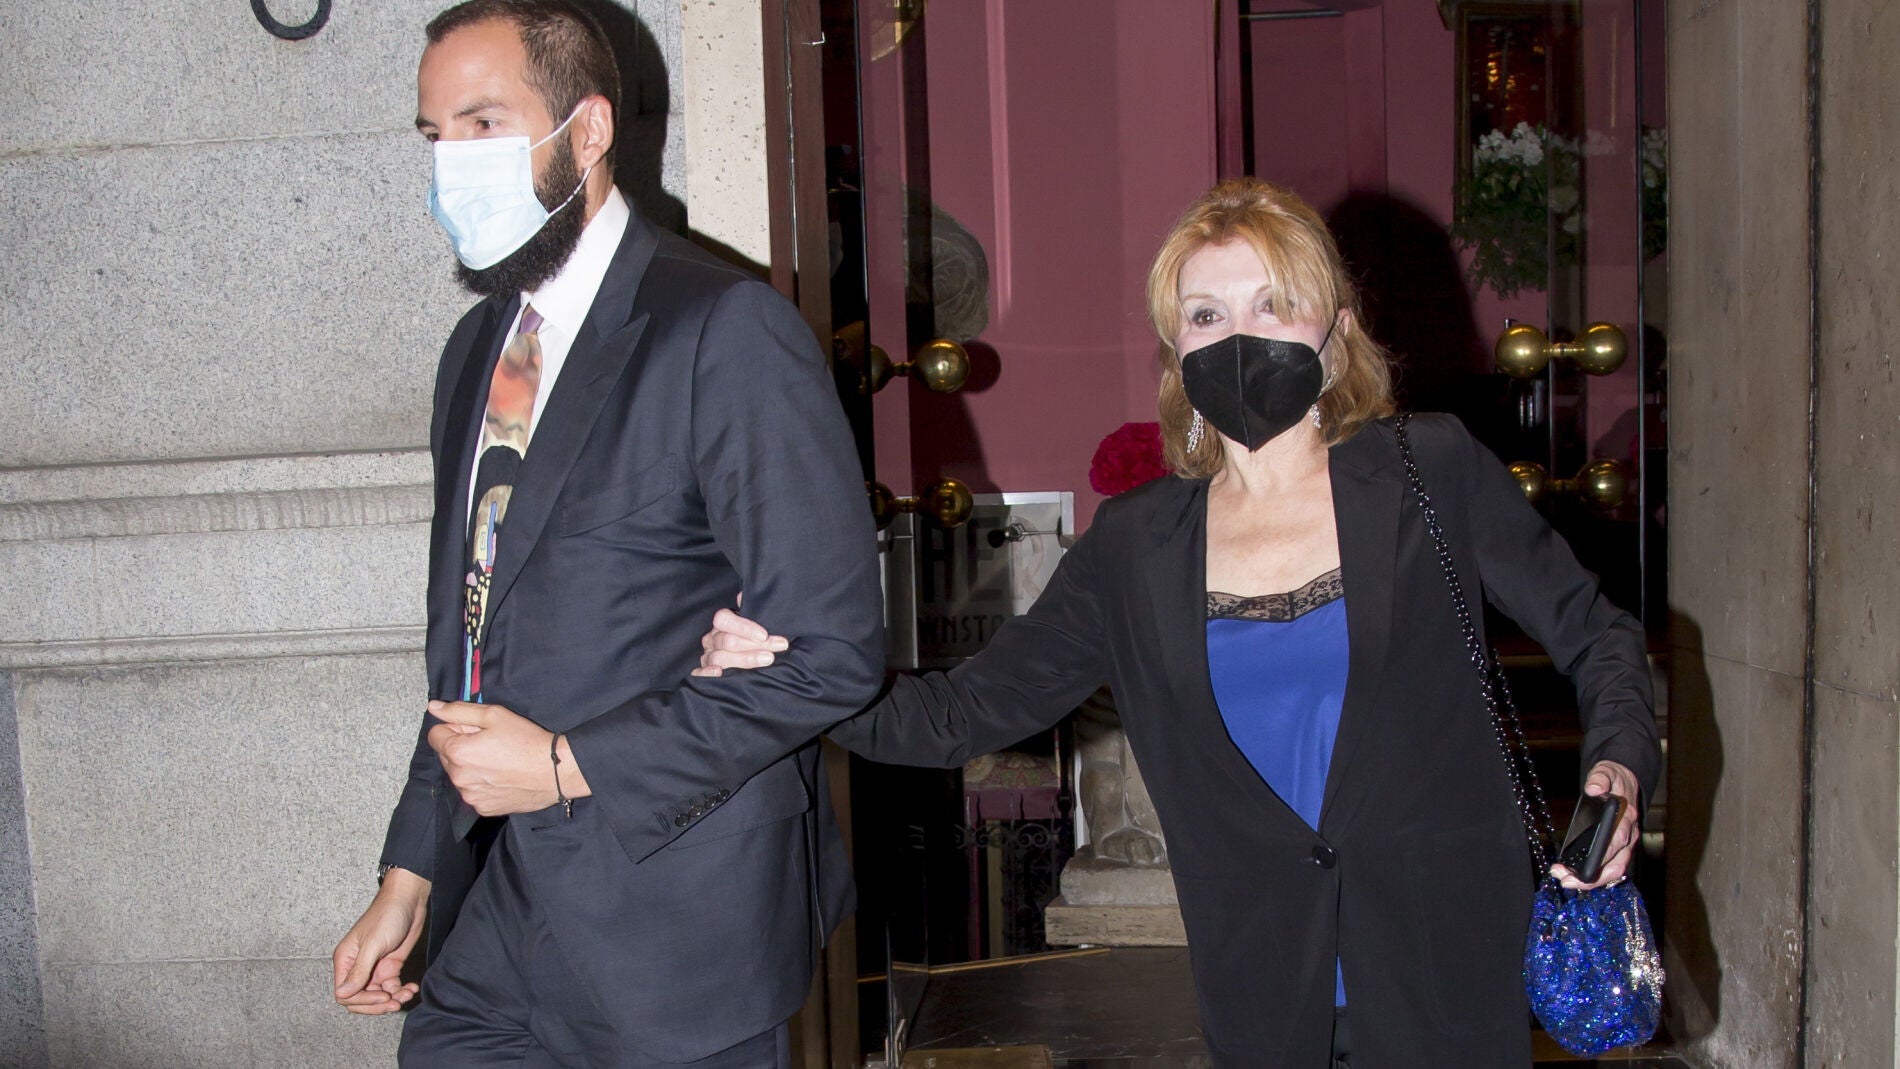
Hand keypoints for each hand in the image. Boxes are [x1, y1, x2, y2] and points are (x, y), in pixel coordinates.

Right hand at [333, 867, 428, 1014]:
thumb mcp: (372, 945)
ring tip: (407, 994)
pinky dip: (401, 991)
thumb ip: (358, 971)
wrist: (409, 900)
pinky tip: (412, 988)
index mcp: (345, 961)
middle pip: (360, 999)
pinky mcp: (390, 966)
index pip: (345, 994)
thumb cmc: (387, 916)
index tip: (382, 997)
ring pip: (377, 996)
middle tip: (395, 1003)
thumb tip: (342, 995)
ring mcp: (374, 968)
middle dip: (377, 1005)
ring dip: (392, 999)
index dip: (362, 1001)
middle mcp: (357, 967)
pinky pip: (392, 987)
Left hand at [427, 700, 588, 814]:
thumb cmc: (526, 740)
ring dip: (470, 767)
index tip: (475, 729)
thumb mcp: (494, 715)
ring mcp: (470, 796)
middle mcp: (458, 778)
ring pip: (459, 775)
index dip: (454, 727)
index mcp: (457, 752)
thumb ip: (460, 710)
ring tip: (498, 761)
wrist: (554, 771)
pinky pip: (473, 791)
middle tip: (490, 743)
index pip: (435, 735)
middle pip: (446, 756)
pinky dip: (482, 784)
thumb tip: (434, 708)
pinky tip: (502, 777)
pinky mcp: (483, 808)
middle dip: (461, 747)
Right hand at [692, 592, 787, 676]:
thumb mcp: (755, 622)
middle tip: (777, 648)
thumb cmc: (754, 639)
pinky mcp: (703, 672)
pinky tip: (720, 674)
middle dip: (755, 645)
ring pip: (719, 657)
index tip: (764, 634)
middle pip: (727, 641)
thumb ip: (751, 610)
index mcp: (721, 623)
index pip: (724, 620)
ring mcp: (707, 656)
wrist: (746, 658)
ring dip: (744, 659)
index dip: (744, 627)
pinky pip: (698, 673)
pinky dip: (707, 674)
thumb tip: (744, 596)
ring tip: (767, 659)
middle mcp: (712, 639)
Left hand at [1551, 760, 1640, 890]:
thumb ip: (1600, 778)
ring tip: (1566, 880)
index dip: (1602, 857)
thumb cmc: (1614, 779)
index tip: (1584, 867)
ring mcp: (1625, 844)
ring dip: (1592, 880)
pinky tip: (1575, 876)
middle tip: (1567, 881)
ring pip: (1613, 870)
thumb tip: (1594, 788)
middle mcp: (1629, 834)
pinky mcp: (1619, 848)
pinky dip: (1595, 875)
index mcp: (1627, 818)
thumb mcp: (1606, 772)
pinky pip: (1609, 866)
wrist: (1625, 780)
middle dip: (1593, 878)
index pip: (1618, 841)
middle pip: (1616, 865)